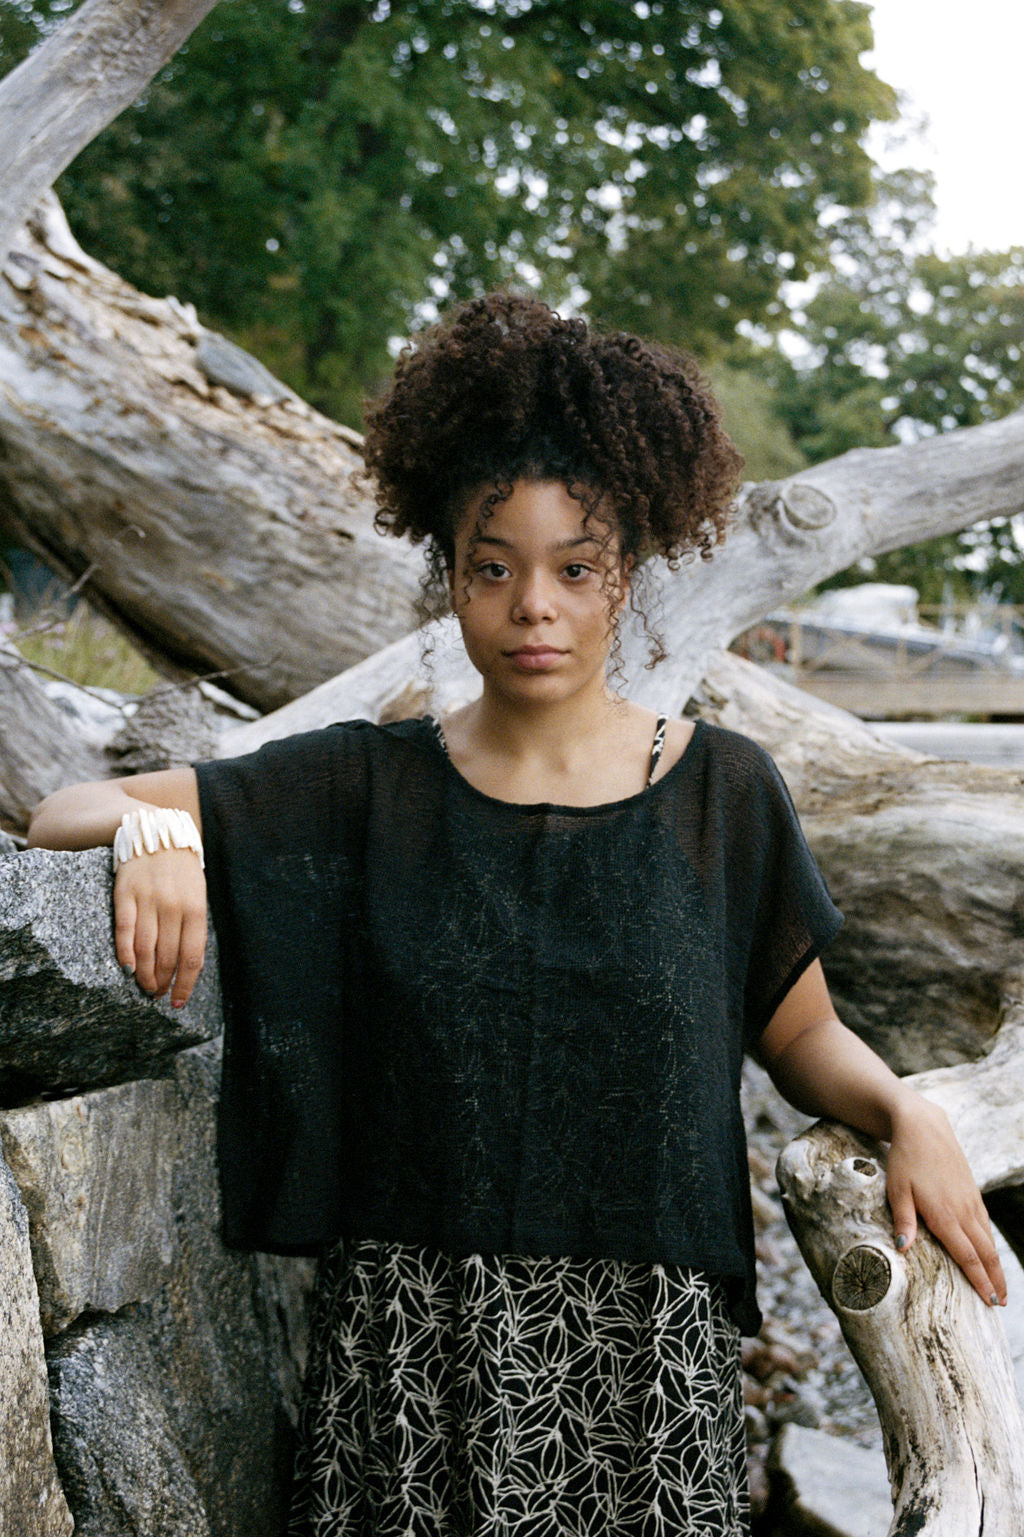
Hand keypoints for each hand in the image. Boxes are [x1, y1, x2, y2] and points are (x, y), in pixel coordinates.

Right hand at [114, 847, 207, 1008]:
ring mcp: (147, 901)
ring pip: (144, 949)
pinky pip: (123, 931)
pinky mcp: (125, 894)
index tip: (178, 1001)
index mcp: (196, 909)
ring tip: (146, 986)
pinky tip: (127, 968)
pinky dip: (124, 954)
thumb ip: (193, 927)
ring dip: (145, 974)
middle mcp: (172, 907)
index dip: (184, 984)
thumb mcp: (198, 895)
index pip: (192, 957)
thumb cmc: (182, 871)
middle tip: (159, 994)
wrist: (158, 833)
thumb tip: (188, 966)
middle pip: (167, 957)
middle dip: (163, 982)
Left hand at [886, 1092, 1006, 1307]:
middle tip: (1001, 1305)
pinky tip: (989, 1251)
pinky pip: (985, 1222)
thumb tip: (902, 1248)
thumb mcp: (897, 1189)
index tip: (989, 1302)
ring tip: (1000, 1286)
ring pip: (988, 1238)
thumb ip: (903, 1219)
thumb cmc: (905, 1159)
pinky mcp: (972, 1191)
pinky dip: (991, 1242)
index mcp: (945, 1215)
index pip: (968, 1256)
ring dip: (996, 1264)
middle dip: (995, 1280)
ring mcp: (970, 1200)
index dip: (980, 1281)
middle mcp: (963, 1210)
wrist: (923, 1126)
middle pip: (985, 1252)